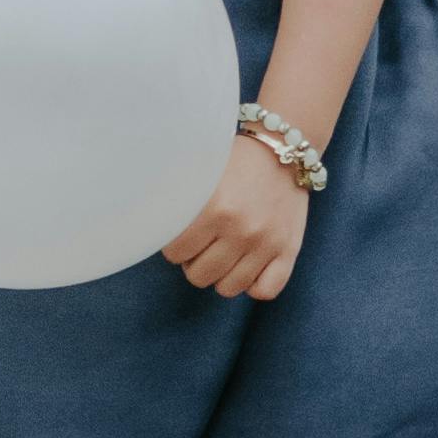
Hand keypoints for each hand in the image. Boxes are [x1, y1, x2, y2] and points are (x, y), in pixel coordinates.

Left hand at [162, 129, 309, 304]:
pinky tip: (247, 265)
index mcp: (215, 209)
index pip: (176, 253)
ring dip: (221, 274)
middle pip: (199, 276)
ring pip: (229, 288)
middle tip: (202, 244)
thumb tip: (148, 220)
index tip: (181, 236)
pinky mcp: (289, 250)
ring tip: (223, 254)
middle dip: (194, 261)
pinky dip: (253, 284)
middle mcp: (241, 230)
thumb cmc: (235, 159)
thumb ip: (175, 196)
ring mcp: (266, 244)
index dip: (174, 246)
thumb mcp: (200, 170)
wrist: (282, 147)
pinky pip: (265, 290)